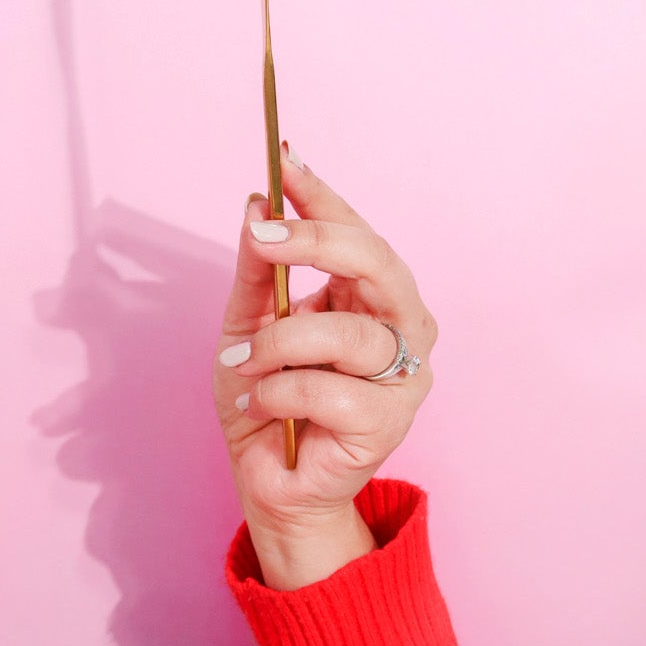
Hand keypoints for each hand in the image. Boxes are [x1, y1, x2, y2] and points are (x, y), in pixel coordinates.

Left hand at [213, 147, 437, 590]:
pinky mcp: (388, 424)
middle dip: (316, 243)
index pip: (355, 232)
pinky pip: (332, 392)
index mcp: (371, 297)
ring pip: (350, 334)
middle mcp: (400, 329)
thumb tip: (256, 207)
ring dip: (281, 343)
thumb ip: (257, 270)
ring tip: (242, 362)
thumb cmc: (267, 405)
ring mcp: (403, 377)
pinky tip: (263, 405)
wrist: (268, 483)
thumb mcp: (247, 325)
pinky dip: (283, 392)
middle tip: (262, 237)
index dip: (321, 196)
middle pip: (378, 263)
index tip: (282, 162)